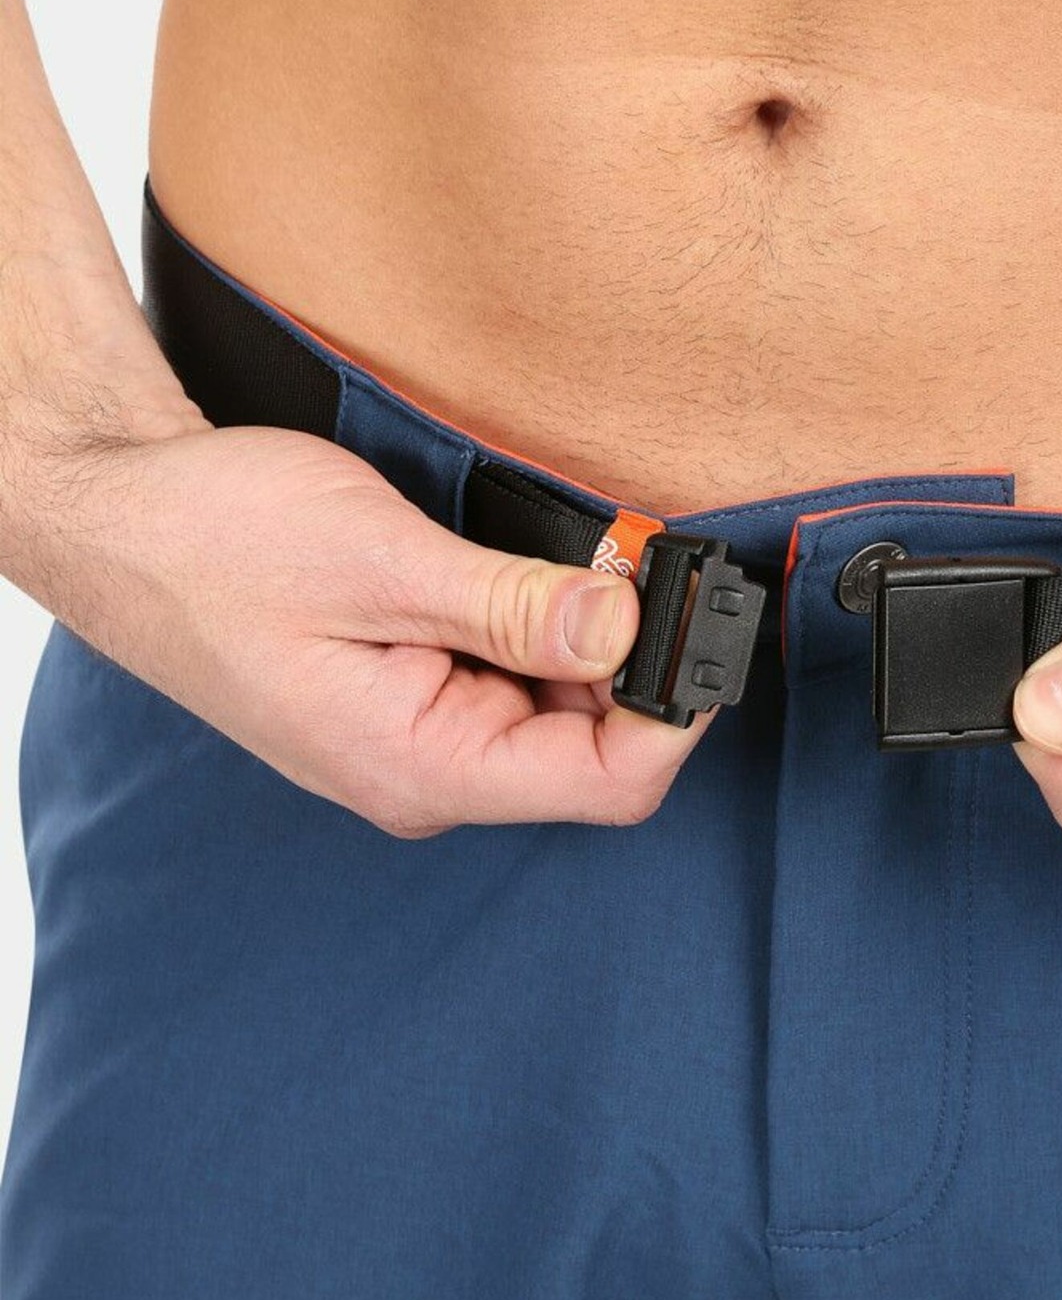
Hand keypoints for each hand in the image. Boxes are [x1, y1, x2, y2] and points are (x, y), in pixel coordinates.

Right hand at [42, 424, 709, 835]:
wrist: (117, 516)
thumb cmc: (216, 544)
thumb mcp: (383, 564)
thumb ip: (514, 608)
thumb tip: (629, 632)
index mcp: (421, 767)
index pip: (606, 784)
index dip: (678, 713)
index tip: (705, 627)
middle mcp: (426, 771)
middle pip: (591, 747)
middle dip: (637, 660)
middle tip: (647, 562)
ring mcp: (416, 736)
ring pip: (555, 707)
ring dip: (587, 635)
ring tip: (579, 553)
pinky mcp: (408, 693)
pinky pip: (509, 677)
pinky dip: (539, 622)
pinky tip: (528, 567)